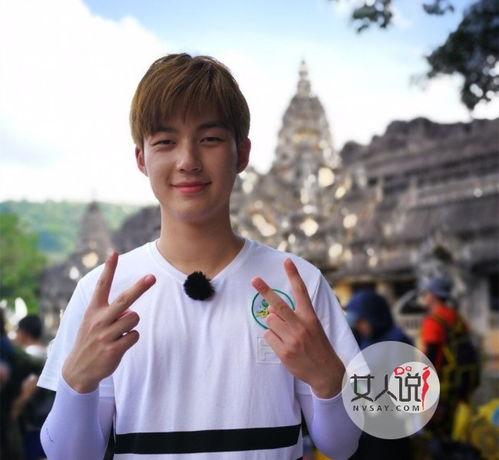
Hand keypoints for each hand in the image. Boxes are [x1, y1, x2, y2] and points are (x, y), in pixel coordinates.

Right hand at [62, 252, 155, 392]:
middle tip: (152, 277)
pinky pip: (134, 335)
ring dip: (132, 324)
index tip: (114, 253)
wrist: (78, 369)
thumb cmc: (91, 339)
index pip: (102, 285)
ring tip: (119, 333)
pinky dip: (131, 338)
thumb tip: (131, 311)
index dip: (109, 269)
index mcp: (93, 310)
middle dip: (139, 287)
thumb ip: (111, 312)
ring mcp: (105, 335)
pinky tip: (119, 344)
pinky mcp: (113, 349)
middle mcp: (99, 320)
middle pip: (124, 300)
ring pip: (134, 318)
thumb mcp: (93, 322)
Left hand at [251, 258, 344, 398]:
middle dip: (265, 291)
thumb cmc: (317, 346)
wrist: (326, 372)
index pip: (301, 292)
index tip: (287, 261)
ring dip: (272, 324)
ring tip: (285, 334)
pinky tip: (283, 345)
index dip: (294, 275)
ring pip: (270, 320)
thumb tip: (271, 308)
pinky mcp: (284, 352)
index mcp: (310, 317)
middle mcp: (301, 326)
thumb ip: (294, 315)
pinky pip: (267, 336)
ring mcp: (292, 339)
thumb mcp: (312, 327)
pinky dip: (271, 338)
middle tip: (254, 279)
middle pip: (278, 304)